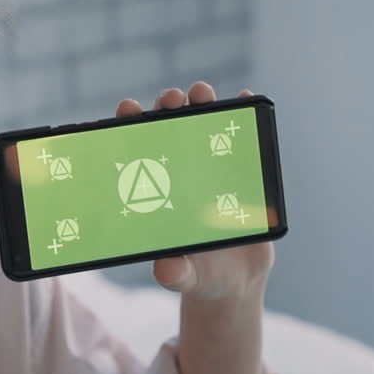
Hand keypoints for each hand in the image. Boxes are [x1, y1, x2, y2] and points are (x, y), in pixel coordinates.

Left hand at [115, 82, 274, 301]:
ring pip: (202, 125)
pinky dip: (244, 116)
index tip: (128, 109)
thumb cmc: (197, 273)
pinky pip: (241, 139)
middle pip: (168, 128)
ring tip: (202, 94)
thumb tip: (166, 270)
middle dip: (167, 106)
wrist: (234, 280)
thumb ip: (175, 273)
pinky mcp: (241, 172)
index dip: (129, 125)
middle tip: (172, 99)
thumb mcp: (185, 276)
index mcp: (154, 188)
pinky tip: (246, 99)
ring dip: (201, 103)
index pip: (135, 148)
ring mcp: (210, 168)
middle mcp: (179, 170)